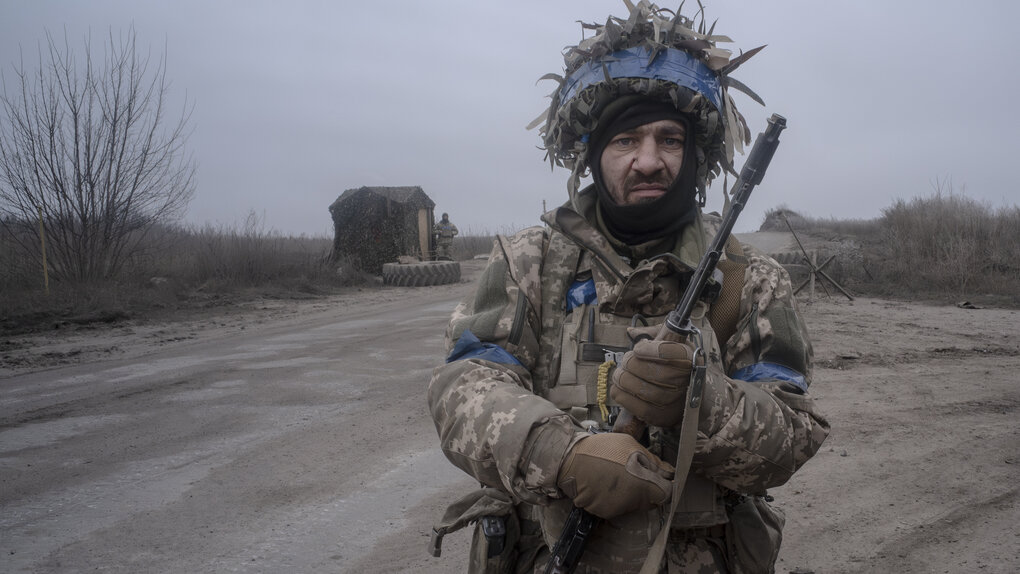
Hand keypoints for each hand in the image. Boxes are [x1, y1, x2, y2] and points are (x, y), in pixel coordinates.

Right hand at [557, 433, 672, 518]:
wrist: (569, 459)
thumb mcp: (631, 444)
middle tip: (633, 470)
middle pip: (650, 500)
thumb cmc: (602, 449)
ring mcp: (616, 509)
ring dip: (630, 492)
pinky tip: (605, 482)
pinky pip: (616, 505)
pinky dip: (614, 496)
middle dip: (646, 488)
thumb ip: (653, 461)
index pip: (666, 495)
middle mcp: (631, 502)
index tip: (657, 477)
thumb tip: (669, 472)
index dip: (663, 485)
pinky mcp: (603, 512)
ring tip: (616, 474)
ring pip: (632, 503)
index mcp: (643, 485)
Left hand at [610, 334, 695, 427]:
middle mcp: (686, 381)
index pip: (672, 353)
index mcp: (690, 358)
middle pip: (655, 373)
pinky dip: (622, 396)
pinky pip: (637, 407)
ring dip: (624, 380)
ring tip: (620, 374)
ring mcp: (675, 402)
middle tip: (626, 361)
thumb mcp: (670, 342)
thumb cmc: (675, 363)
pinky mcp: (662, 416)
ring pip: (644, 391)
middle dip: (632, 364)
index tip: (638, 348)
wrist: (688, 393)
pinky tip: (619, 388)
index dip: (650, 350)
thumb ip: (653, 334)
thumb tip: (631, 332)